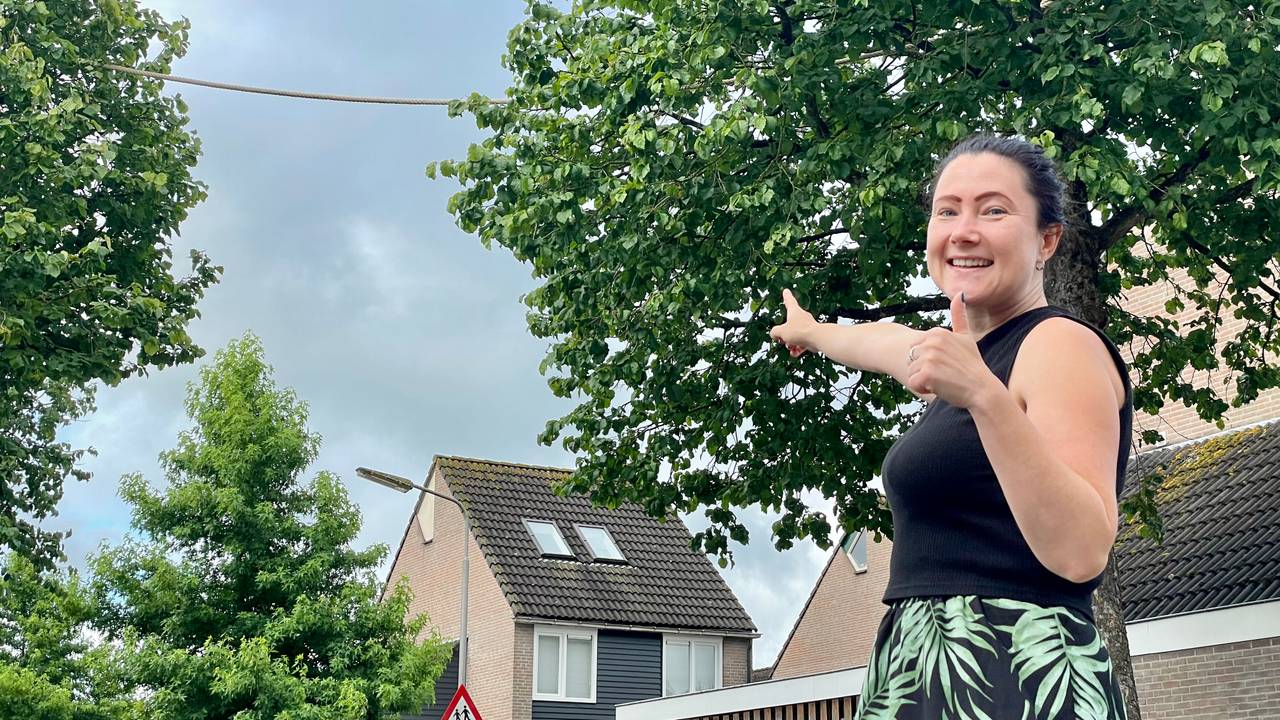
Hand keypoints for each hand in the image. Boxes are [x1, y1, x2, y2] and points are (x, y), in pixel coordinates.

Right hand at [769, 289, 818, 357]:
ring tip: (790, 348)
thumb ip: (774, 332)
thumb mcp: (781, 331)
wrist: (817, 339)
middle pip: (789, 324)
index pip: (789, 301)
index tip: (786, 290)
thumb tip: (775, 335)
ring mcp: (807, 327)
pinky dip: (797, 348)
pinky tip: (795, 354)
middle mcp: (801, 318)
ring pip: (795, 335)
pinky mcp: (811, 337)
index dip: (786, 296)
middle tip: (781, 340)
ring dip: (790, 343)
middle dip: (784, 334)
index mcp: (794, 312)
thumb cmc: (800, 331)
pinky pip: (801, 343)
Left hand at [904, 293, 1002, 407]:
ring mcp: (929, 356)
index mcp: (937, 332)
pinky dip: (923, 389)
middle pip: (911, 359)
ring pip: (911, 372)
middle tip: (944, 373)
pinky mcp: (927, 373)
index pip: (916, 348)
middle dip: (923, 370)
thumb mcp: (966, 337)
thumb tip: (960, 294)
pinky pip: (913, 383)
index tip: (945, 363)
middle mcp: (932, 341)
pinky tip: (939, 388)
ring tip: (943, 380)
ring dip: (923, 380)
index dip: (927, 359)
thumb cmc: (973, 366)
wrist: (982, 389)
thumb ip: (959, 316)